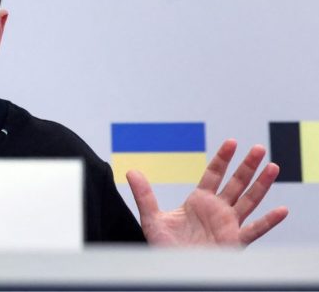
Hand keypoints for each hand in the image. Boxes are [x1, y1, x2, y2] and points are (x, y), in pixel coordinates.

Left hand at [127, 139, 288, 245]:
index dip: (223, 158)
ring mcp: (227, 225)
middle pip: (236, 183)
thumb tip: (131, 171)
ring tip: (272, 167)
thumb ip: (143, 194)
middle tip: (258, 148)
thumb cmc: (164, 247)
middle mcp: (216, 210)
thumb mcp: (151, 218)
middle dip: (247, 166)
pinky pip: (254, 231)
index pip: (213, 174)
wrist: (172, 270)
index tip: (232, 142)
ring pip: (249, 201)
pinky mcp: (234, 242)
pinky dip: (268, 222)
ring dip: (261, 185)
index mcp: (199, 201)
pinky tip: (280, 210)